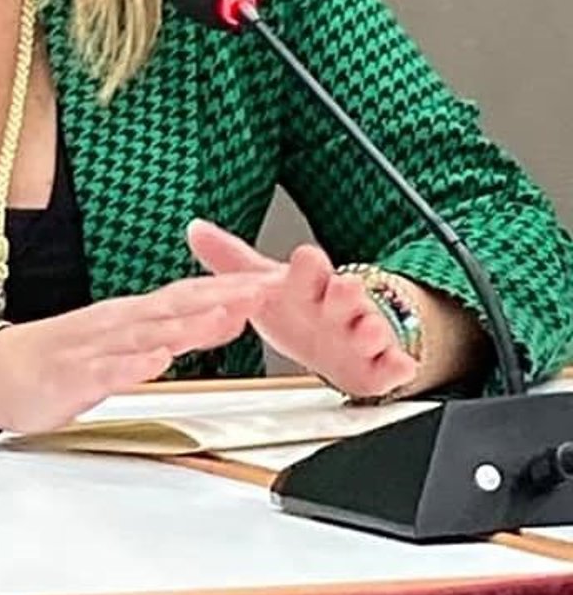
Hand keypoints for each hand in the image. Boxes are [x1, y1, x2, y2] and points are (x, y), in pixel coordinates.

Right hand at [0, 271, 279, 434]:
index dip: (232, 288)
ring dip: (187, 324)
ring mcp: (95, 347)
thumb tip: (224, 317)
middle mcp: (117, 323)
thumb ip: (173, 331)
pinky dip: (133, 364)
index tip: (272, 282)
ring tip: (222, 317)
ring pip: (147, 333)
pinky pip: (107, 371)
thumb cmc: (60, 359)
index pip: (189, 294)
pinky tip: (156, 360)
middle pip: (177, 306)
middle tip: (264, 288)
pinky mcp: (73, 376)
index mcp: (132, 315)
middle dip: (222, 298)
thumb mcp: (126, 344)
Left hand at [186, 218, 418, 400]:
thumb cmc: (300, 308)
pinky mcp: (378, 365)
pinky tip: (400, 366)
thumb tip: (194, 228)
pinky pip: (393, 365)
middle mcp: (338, 306)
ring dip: (371, 329)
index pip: (311, 268)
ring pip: (371, 329)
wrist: (333, 339)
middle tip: (342, 288)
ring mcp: (361, 334)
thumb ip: (231, 260)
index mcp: (310, 284)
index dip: (309, 266)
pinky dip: (397, 366)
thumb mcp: (264, 284)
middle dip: (346, 293)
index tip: (307, 259)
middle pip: (346, 295)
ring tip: (367, 330)